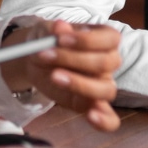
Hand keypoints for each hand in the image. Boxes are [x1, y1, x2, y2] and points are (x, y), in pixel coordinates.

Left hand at [1, 20, 121, 131]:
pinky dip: (104, 121)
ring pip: (107, 89)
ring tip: (54, 77)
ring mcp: (102, 84)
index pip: (110, 39)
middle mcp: (109, 62)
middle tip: (45, 55)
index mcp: (104, 38)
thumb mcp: (45, 30)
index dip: (86, 40)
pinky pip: (110, 119)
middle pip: (106, 63)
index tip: (59, 38)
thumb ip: (53, 30)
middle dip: (74, 59)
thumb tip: (60, 27)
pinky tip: (91, 117)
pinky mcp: (91, 104)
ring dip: (80, 84)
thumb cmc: (48, 40)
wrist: (37, 60)